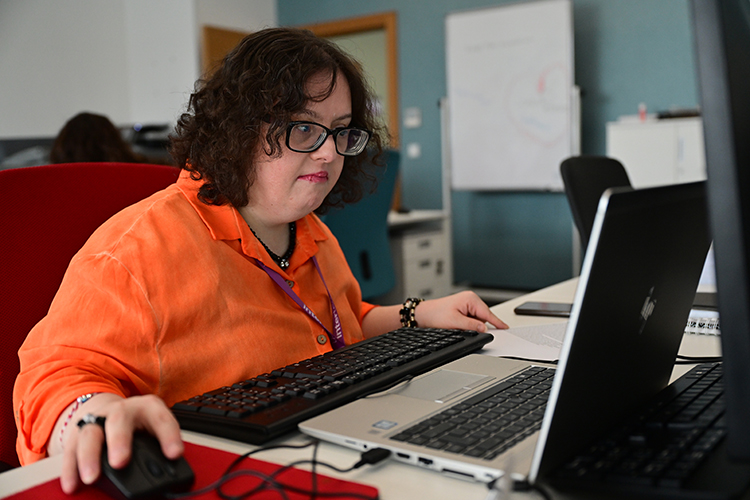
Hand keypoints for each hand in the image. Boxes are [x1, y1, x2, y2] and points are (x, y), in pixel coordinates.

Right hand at [57, 393, 182, 493]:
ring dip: (89, 457)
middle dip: (119, 441)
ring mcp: (96, 420)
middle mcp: (121, 410)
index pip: (161, 418)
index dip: (169, 435)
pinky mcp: (76, 434)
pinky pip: (70, 451)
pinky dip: (70, 469)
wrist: (110, 411)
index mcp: (148, 408)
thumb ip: (160, 446)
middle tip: (120, 462)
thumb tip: (168, 471)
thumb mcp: (154, 429)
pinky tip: (72, 485)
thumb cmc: (138, 426)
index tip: (174, 454)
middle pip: (119, 420)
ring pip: (90, 434)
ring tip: (91, 478)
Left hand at [414, 290, 507, 331]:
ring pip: (478, 319)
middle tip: (466, 330)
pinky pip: (472, 319)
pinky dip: (469, 324)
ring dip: (472, 325)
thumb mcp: (455, 322)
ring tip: (457, 325)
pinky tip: (459, 325)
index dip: (496, 322)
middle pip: (484, 317)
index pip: (488, 313)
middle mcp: (470, 299)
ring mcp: (467, 303)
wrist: (424, 314)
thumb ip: (472, 326)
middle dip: (479, 326)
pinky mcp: (464, 308)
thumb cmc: (436, 315)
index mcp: (470, 299)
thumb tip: (485, 329)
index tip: (505, 328)